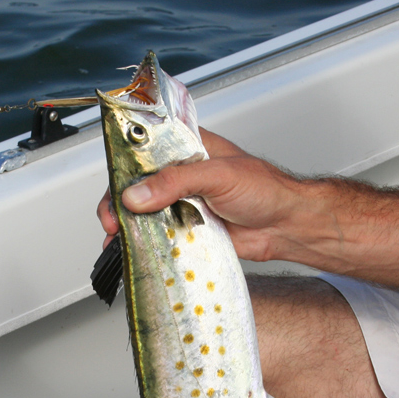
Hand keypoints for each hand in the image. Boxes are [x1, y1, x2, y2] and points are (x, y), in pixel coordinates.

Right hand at [97, 128, 302, 260]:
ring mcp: (182, 201)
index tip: (113, 186)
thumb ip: (176, 182)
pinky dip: (142, 242)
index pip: (145, 150)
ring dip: (127, 224)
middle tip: (112, 219)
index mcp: (188, 147)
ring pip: (143, 210)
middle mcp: (181, 173)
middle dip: (118, 202)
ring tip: (117, 238)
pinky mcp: (186, 227)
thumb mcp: (218, 175)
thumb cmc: (265, 189)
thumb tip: (138, 194)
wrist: (286, 226)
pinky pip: (157, 234)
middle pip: (137, 183)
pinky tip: (131, 250)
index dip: (123, 167)